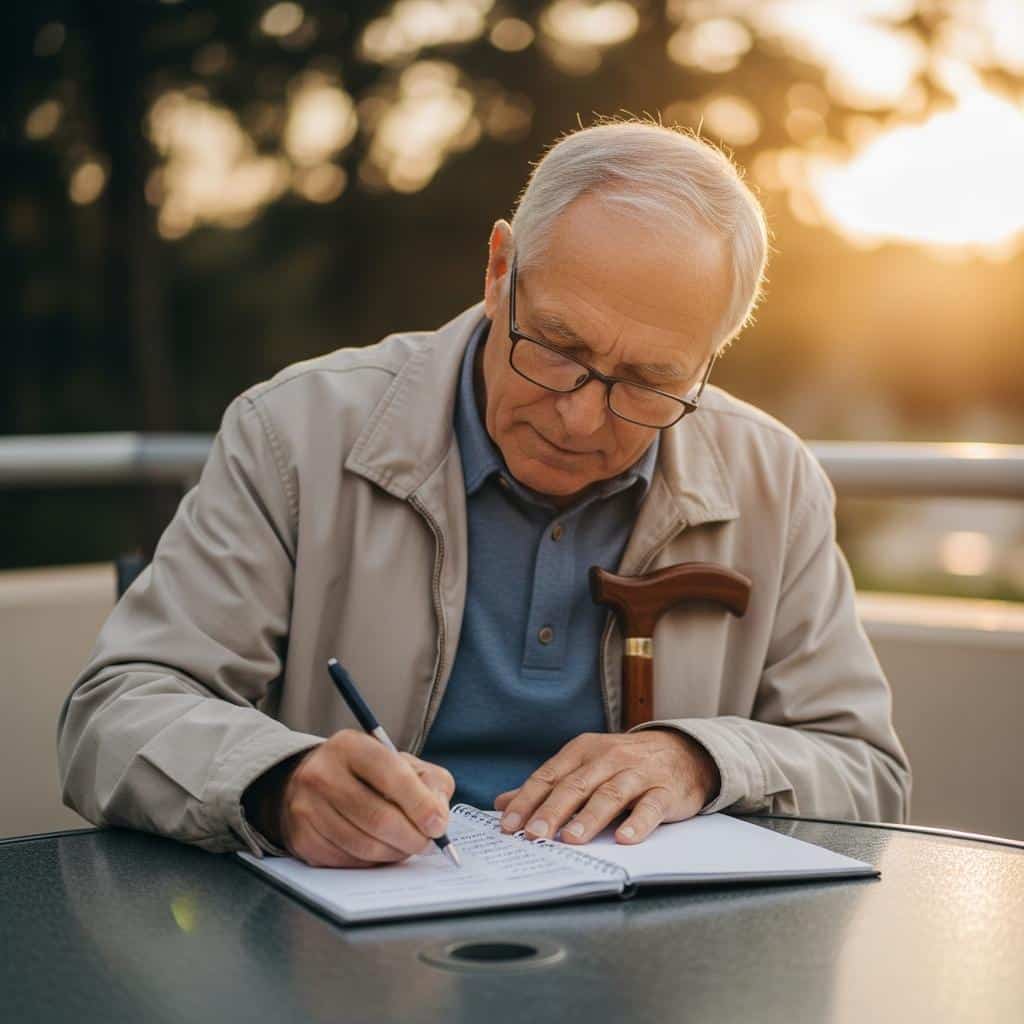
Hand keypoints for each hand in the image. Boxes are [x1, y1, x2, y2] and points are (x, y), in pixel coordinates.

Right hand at [261, 730, 454, 867]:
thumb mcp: (402, 763)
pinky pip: (347, 861)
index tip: (438, 826)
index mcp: (351, 746)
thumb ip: (430, 783)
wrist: (315, 782)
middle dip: (412, 838)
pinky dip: (372, 862)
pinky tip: (380, 849)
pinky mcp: (302, 838)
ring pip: (363, 845)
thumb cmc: (369, 774)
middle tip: (427, 844)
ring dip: (395, 853)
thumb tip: (438, 819)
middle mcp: (322, 773)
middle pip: (378, 818)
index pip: (391, 775)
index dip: (419, 804)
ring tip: (406, 846)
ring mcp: (307, 807)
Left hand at [494, 730, 719, 845]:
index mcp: (583, 752)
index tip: (508, 824)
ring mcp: (638, 774)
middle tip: (534, 833)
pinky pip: (650, 807)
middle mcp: (608, 758)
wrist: (682, 752)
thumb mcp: (584, 767)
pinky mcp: (665, 791)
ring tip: (571, 838)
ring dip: (589, 817)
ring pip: (610, 794)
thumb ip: (547, 786)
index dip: (527, 800)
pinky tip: (624, 839)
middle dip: (553, 810)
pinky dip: (637, 823)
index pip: (549, 777)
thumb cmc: (624, 764)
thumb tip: (503, 803)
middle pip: (576, 786)